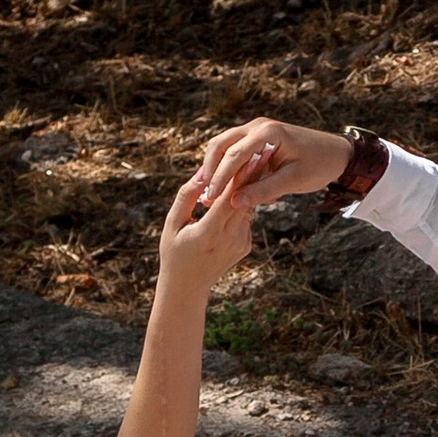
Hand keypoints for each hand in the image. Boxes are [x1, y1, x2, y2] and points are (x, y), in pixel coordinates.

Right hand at [158, 157, 256, 293]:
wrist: (187, 288)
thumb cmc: (173, 253)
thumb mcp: (172, 223)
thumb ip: (187, 197)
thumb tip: (202, 173)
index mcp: (209, 232)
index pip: (230, 197)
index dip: (242, 174)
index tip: (253, 153)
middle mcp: (230, 238)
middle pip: (246, 198)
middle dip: (255, 174)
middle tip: (265, 148)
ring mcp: (240, 243)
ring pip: (248, 207)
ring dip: (252, 186)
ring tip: (259, 161)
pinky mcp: (245, 246)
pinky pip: (245, 218)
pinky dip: (244, 204)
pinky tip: (244, 191)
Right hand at [192, 115, 351, 213]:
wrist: (337, 154)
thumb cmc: (319, 165)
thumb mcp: (293, 181)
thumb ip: (263, 190)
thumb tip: (234, 202)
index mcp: (268, 133)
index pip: (233, 155)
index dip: (220, 178)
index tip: (210, 198)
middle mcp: (258, 126)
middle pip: (220, 145)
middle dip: (210, 170)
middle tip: (204, 195)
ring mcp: (256, 130)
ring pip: (223, 146)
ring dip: (215, 168)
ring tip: (209, 193)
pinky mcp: (257, 139)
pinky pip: (234, 151)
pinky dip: (227, 167)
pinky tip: (224, 187)